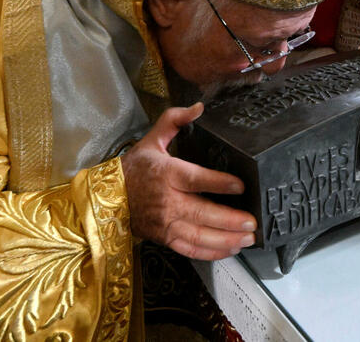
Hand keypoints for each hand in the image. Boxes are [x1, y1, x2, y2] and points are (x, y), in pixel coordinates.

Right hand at [121, 102, 256, 260]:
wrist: (107, 198)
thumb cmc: (134, 168)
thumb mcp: (152, 138)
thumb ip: (175, 119)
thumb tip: (199, 107)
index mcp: (167, 173)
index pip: (195, 179)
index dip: (219, 182)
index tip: (240, 186)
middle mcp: (167, 201)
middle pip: (201, 212)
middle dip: (230, 219)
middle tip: (252, 222)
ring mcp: (166, 223)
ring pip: (199, 235)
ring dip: (226, 239)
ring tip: (248, 238)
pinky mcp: (165, 238)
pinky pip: (190, 249)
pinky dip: (211, 252)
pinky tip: (230, 249)